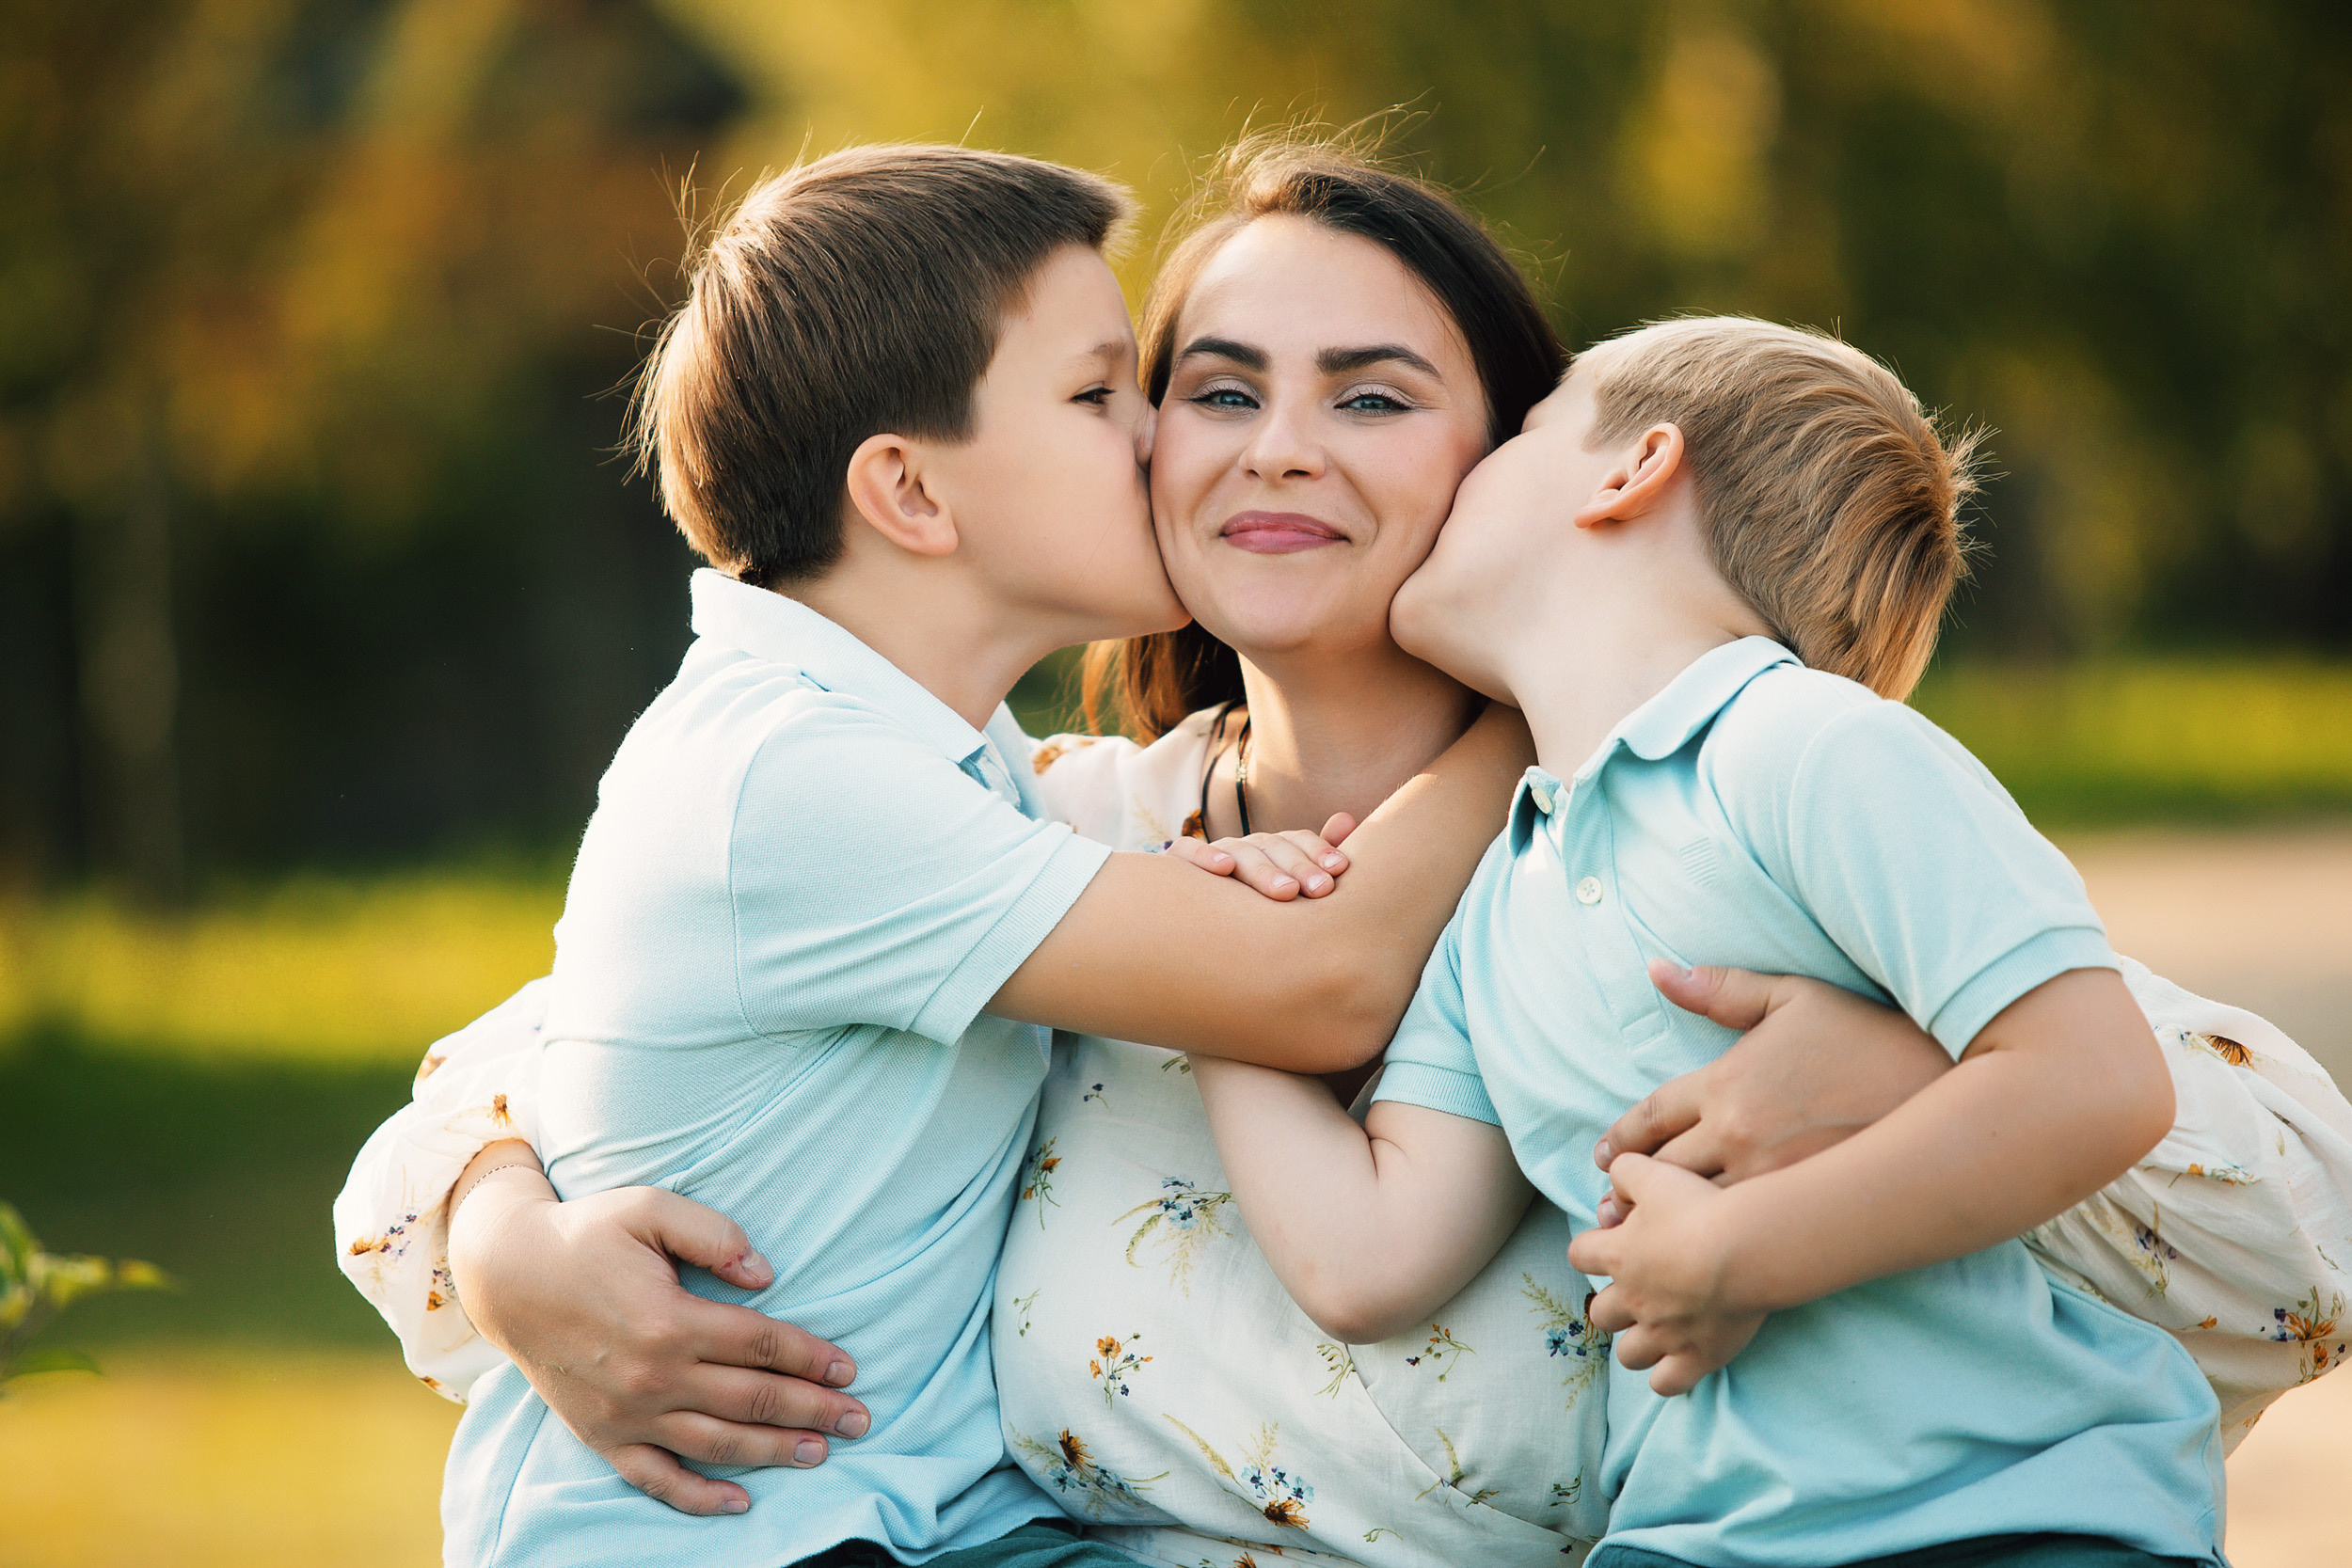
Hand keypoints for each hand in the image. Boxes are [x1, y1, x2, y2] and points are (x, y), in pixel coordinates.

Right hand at [451, 1171, 870, 1515]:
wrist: (507, 1276)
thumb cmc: (587, 1233)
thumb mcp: (650, 1209)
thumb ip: (714, 1235)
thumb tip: (767, 1275)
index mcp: (671, 1320)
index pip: (763, 1345)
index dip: (813, 1358)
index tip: (850, 1370)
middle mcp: (653, 1375)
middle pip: (752, 1399)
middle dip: (813, 1411)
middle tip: (860, 1420)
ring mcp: (627, 1413)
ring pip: (716, 1443)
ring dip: (773, 1452)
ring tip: (819, 1453)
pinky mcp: (602, 1435)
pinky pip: (656, 1478)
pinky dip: (698, 1497)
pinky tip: (739, 1502)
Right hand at [1161, 812, 1355, 899]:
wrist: (1194, 930)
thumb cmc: (1257, 912)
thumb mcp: (1292, 886)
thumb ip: (1320, 856)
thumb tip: (1346, 818)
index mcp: (1273, 850)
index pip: (1297, 841)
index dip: (1319, 852)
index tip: (1339, 870)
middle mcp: (1244, 847)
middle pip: (1272, 847)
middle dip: (1299, 867)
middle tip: (1321, 890)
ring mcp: (1211, 854)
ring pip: (1238, 852)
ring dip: (1262, 870)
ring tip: (1286, 891)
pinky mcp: (1177, 866)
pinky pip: (1187, 851)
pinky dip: (1204, 856)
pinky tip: (1224, 869)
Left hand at [1567, 1153, 1764, 1394]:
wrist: (1742, 1251)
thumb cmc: (1699, 1208)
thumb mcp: (1654, 1173)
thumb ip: (1625, 1172)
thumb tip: (1613, 1180)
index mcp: (1618, 1256)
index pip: (1579, 1256)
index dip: (1590, 1251)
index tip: (1609, 1246)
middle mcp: (1633, 1300)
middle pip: (1602, 1313)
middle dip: (1613, 1304)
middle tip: (1639, 1292)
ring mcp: (1663, 1334)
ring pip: (1629, 1355)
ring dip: (1636, 1344)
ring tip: (1656, 1332)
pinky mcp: (1695, 1358)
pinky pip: (1666, 1385)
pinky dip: (1667, 1378)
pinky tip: (1678, 1365)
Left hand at [1590, 962, 1949, 1221]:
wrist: (1945, 1081)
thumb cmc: (1868, 1034)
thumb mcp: (1792, 997)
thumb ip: (1720, 989)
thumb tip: (1657, 969)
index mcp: (1726, 1080)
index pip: (1651, 1115)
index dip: (1621, 1140)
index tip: (1604, 1158)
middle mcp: (1738, 1132)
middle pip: (1662, 1173)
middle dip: (1629, 1195)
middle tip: (1608, 1212)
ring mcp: (1771, 1175)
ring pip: (1697, 1211)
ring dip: (1664, 1227)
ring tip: (1642, 1242)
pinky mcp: (1806, 1204)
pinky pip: (1746, 1232)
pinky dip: (1716, 1242)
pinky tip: (1705, 1256)